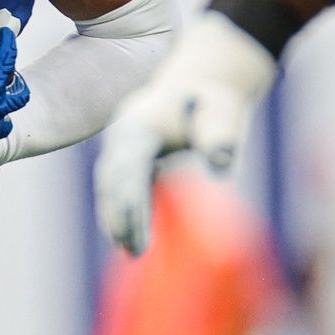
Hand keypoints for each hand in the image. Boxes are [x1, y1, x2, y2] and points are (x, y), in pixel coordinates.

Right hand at [92, 11, 276, 255]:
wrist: (203, 83)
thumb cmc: (215, 103)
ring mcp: (120, 142)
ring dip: (115, 216)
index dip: (130, 202)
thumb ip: (221, 137)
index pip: (129, 167)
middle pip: (112, 179)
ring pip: (109, 184)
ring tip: (130, 251)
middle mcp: (122, 132)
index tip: (136, 234)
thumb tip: (221, 165)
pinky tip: (127, 236)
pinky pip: (117, 184)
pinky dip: (119, 208)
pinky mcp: (127, 153)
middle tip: (132, 252)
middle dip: (119, 215)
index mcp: (141, 122)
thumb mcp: (225, 114)